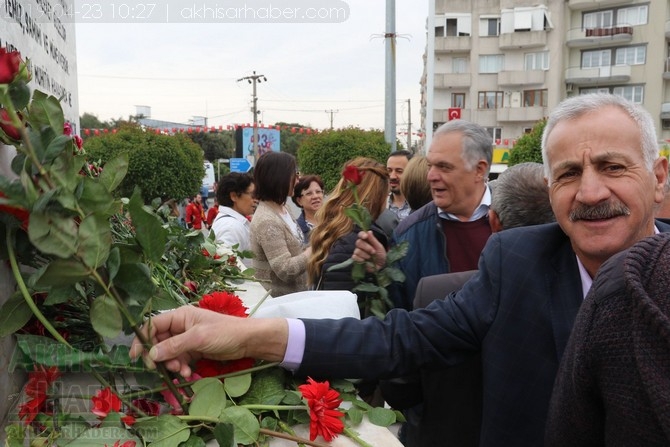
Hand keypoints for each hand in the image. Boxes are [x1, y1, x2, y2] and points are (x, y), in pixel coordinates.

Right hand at [129, 306, 287, 377]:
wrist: (247, 341)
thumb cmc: (224, 332)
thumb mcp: (198, 338)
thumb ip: (174, 346)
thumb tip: (152, 354)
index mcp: (180, 316)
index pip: (153, 325)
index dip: (143, 339)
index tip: (137, 356)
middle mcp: (180, 326)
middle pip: (159, 342)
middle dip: (160, 356)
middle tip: (163, 368)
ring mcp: (187, 339)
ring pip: (168, 354)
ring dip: (171, 364)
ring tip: (181, 372)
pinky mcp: (194, 351)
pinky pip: (179, 360)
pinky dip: (181, 368)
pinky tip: (187, 373)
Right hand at [352, 230, 385, 270]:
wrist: (381, 266)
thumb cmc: (381, 255)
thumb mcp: (379, 247)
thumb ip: (373, 239)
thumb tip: (369, 231)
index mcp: (366, 240)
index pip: (361, 234)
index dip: (362, 235)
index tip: (365, 237)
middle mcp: (361, 245)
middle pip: (358, 242)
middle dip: (366, 247)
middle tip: (373, 252)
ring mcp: (358, 252)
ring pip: (357, 250)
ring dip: (365, 254)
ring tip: (370, 257)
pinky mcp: (356, 259)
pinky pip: (354, 257)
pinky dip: (360, 259)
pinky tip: (364, 261)